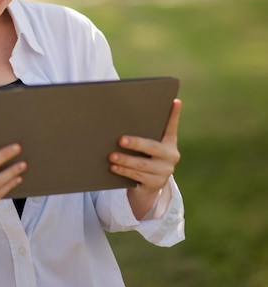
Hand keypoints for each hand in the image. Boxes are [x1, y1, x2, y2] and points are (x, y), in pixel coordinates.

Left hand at [109, 98, 181, 218]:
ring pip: (142, 164)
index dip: (174, 114)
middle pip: (152, 147)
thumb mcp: (146, 145)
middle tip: (120, 139)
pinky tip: (113, 167)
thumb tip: (122, 116)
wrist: (147, 185)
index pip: (171, 126)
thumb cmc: (144, 157)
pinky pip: (138, 177)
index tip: (175, 101)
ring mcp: (165, 171)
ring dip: (125, 160)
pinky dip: (124, 171)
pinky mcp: (156, 184)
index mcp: (169, 142)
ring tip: (112, 156)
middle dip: (135, 143)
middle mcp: (171, 155)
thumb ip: (142, 132)